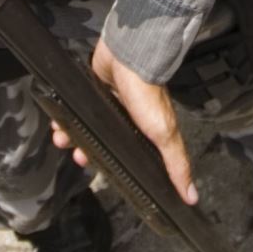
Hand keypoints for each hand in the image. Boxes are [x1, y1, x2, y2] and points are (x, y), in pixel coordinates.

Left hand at [50, 37, 197, 204]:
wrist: (129, 55)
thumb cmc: (147, 92)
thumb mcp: (164, 134)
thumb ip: (176, 163)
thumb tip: (191, 196)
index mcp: (145, 132)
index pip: (130, 158)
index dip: (114, 168)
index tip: (101, 174)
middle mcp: (127, 119)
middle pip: (105, 144)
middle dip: (88, 152)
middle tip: (79, 156)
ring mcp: (110, 104)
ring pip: (89, 128)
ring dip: (73, 136)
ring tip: (64, 139)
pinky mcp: (96, 90)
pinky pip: (78, 110)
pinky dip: (67, 117)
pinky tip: (60, 122)